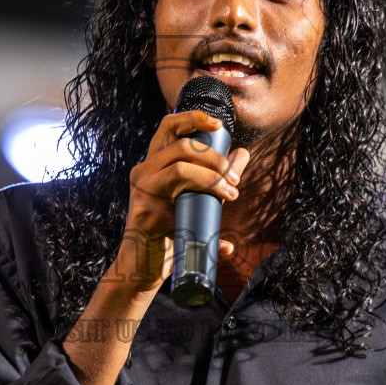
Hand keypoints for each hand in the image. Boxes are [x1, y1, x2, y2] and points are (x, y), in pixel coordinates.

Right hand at [110, 110, 250, 296]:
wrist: (143, 266)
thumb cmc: (171, 229)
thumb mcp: (195, 197)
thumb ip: (217, 175)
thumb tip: (243, 154)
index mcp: (154, 163)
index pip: (168, 127)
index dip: (192, 118)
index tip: (219, 124)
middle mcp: (143, 172)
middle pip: (183, 146)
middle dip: (215, 159)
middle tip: (234, 181)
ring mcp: (142, 193)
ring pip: (181, 169)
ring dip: (213, 180)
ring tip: (230, 195)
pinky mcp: (146, 216)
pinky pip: (180, 208)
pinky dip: (205, 223)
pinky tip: (223, 243)